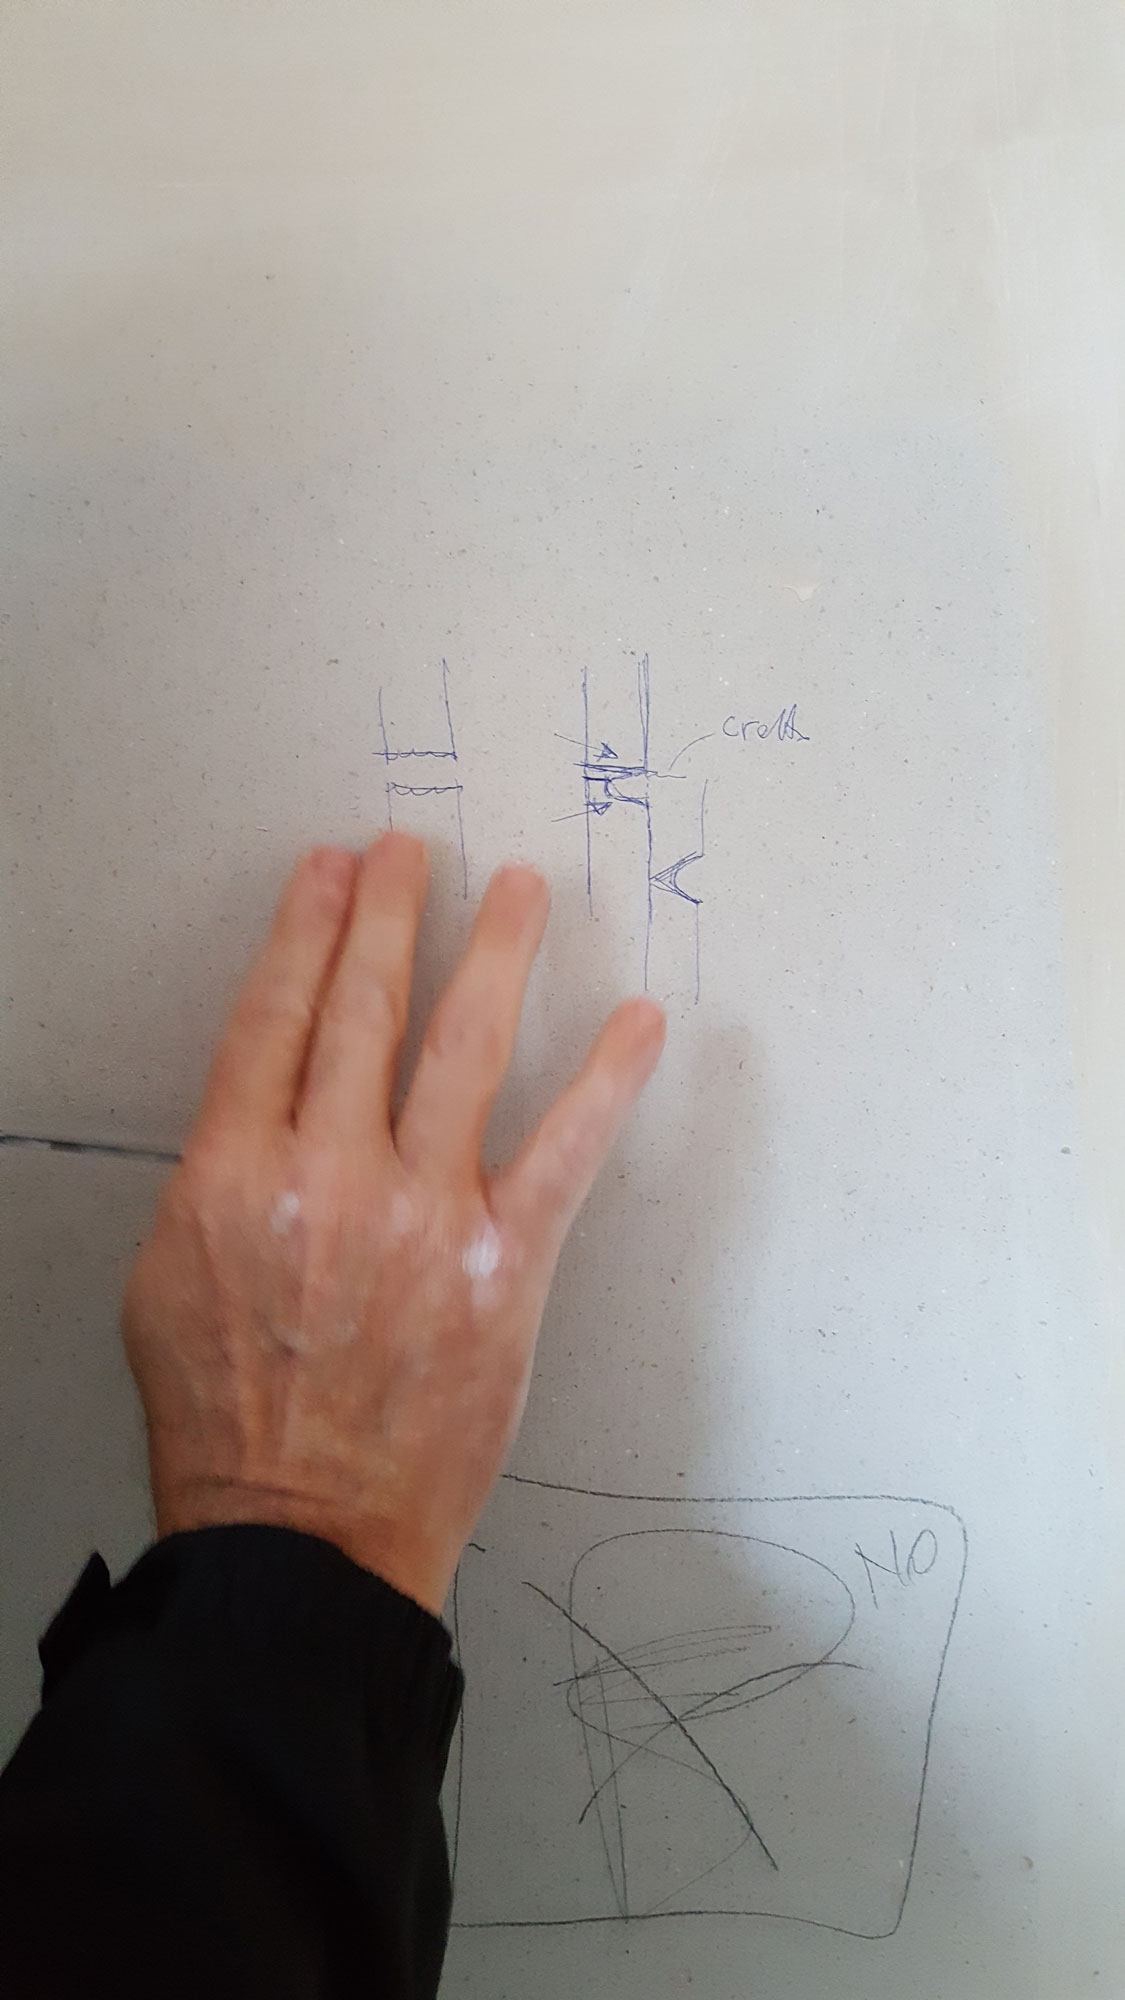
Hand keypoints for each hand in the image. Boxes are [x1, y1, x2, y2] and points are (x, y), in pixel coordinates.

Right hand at [121, 834, 664, 1613]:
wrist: (302, 1530)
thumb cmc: (229, 1419)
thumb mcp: (168, 1282)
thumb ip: (217, 1178)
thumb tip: (266, 1104)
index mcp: (231, 1173)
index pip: (272, 1014)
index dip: (306, 930)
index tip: (332, 872)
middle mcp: (327, 1176)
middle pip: (362, 1008)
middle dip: (389, 914)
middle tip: (411, 852)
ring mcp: (423, 1217)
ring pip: (463, 1049)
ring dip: (494, 954)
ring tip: (517, 890)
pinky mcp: (502, 1267)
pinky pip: (566, 1151)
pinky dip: (607, 1080)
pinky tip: (636, 1023)